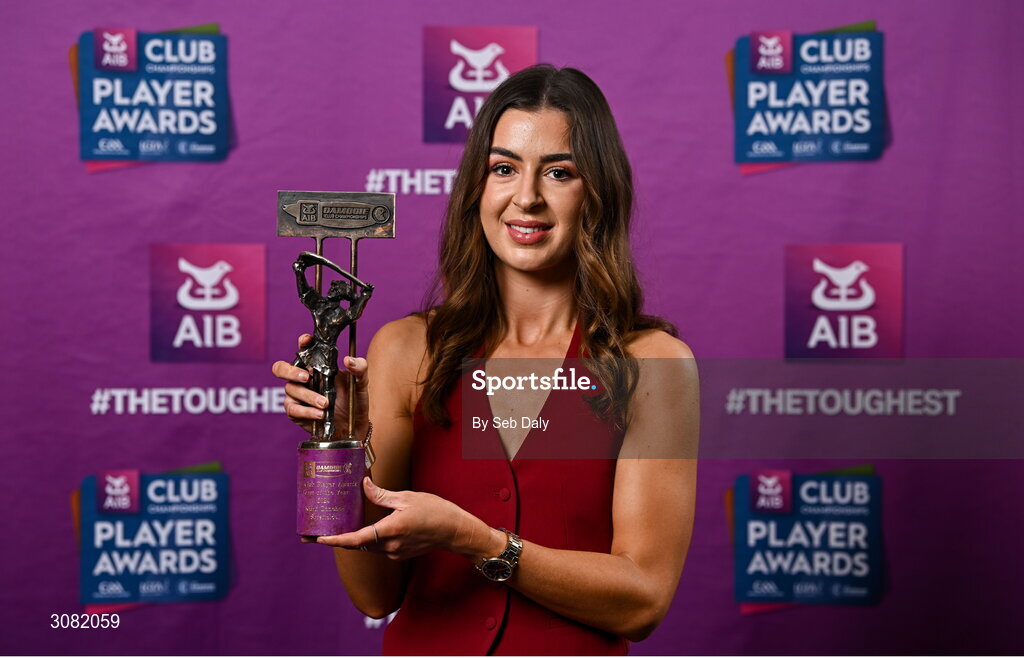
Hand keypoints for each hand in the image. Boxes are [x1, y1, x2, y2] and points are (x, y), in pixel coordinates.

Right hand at [270, 334, 368, 436]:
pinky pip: (293, 409)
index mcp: (317, 365)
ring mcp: (297, 394)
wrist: (353, 425)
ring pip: (291, 390)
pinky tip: (320, 414)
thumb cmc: (354, 400)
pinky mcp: (296, 411)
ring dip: (309, 396)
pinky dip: (307, 411)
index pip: (304, 350)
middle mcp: (303, 377)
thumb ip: (360, 368)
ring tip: (326, 404)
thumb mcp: (361, 383)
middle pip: (281, 368)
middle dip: (289, 370)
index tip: (307, 340)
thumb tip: (349, 360)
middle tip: (306, 376)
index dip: (302, 343)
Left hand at [316, 478, 480, 560]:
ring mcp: (395, 553)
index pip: (356, 539)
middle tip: (324, 531)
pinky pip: (380, 547)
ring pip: (369, 546)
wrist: (455, 531)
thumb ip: (381, 495)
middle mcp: (390, 546)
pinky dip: (372, 539)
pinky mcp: (400, 554)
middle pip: (359, 544)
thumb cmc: (435, 511)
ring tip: (344, 526)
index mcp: (390, 530)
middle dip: (342, 538)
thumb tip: (364, 485)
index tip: (319, 539)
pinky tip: (371, 528)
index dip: (336, 540)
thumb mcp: (406, 498)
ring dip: (358, 538)